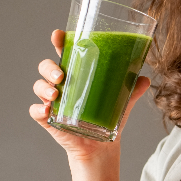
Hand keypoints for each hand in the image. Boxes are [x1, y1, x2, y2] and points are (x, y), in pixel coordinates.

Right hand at [29, 29, 150, 163]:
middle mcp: (61, 84)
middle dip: (50, 68)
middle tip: (61, 76)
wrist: (101, 145)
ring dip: (44, 87)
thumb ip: (132, 89)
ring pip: (39, 86)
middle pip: (46, 67)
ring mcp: (52, 101)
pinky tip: (47, 111)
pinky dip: (38, 110)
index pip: (64, 52)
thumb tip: (145, 79)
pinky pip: (35, 112)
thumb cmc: (107, 116)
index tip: (58, 35)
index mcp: (76, 73)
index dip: (58, 41)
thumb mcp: (122, 101)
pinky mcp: (48, 119)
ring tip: (55, 93)